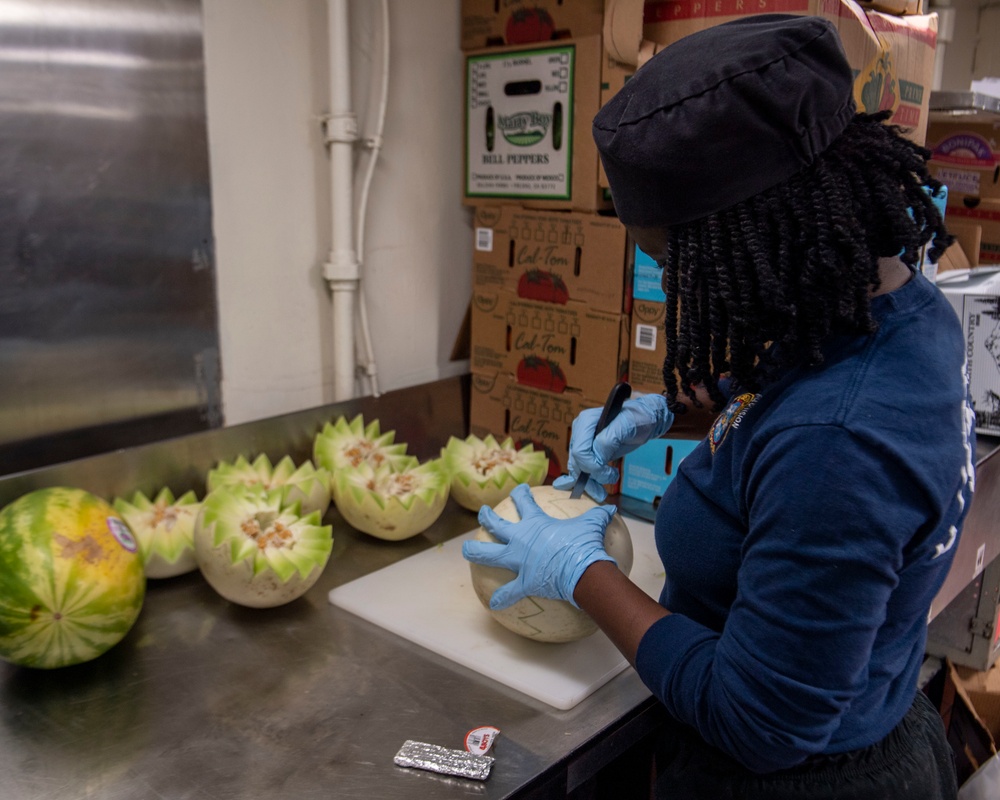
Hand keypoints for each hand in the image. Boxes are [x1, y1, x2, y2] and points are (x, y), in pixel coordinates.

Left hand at [461, 484, 617, 609]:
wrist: (583, 570)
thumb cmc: (584, 544)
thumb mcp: (592, 524)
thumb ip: (598, 514)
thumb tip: (612, 509)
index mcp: (535, 524)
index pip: (524, 502)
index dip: (520, 494)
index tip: (518, 490)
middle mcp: (521, 540)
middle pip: (496, 526)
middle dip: (486, 517)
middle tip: (482, 513)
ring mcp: (519, 561)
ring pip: (488, 555)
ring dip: (474, 552)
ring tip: (465, 550)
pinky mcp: (523, 582)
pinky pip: (509, 593)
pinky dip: (501, 599)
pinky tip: (493, 604)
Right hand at [552, 393, 673, 500]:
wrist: (644, 419)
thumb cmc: (637, 418)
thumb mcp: (626, 425)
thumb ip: (608, 440)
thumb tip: (596, 456)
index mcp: (585, 422)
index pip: (580, 450)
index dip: (592, 466)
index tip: (609, 472)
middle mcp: (580, 432)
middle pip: (577, 461)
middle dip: (590, 477)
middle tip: (606, 488)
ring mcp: (583, 442)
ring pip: (578, 468)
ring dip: (589, 483)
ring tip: (601, 494)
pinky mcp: (590, 452)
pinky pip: (584, 469)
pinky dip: (590, 480)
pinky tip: (597, 488)